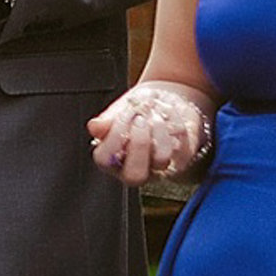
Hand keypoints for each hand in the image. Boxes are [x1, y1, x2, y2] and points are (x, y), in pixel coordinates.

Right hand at [87, 80, 212, 185]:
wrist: (165, 100)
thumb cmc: (137, 107)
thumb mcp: (119, 109)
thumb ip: (106, 121)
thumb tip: (94, 127)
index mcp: (111, 158)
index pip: (104, 160)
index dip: (113, 138)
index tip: (123, 116)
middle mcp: (133, 168)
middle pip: (134, 176)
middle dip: (138, 145)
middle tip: (140, 120)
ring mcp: (158, 168)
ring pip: (160, 160)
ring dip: (158, 131)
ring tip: (155, 114)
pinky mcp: (181, 161)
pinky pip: (180, 149)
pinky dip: (174, 126)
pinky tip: (167, 115)